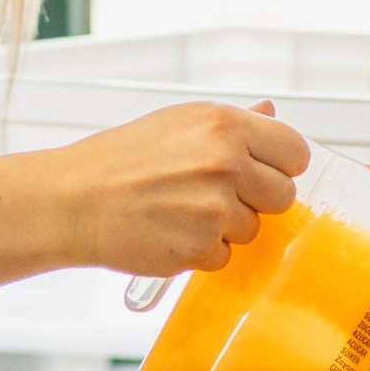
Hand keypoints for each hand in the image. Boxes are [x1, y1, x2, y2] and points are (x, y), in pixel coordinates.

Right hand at [59, 99, 308, 274]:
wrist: (74, 199)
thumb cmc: (121, 159)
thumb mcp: (179, 123)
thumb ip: (233, 124)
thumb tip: (271, 115)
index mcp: (224, 125)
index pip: (295, 151)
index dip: (280, 165)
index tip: (264, 171)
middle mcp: (226, 163)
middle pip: (284, 195)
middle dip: (257, 200)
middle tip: (217, 194)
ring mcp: (215, 208)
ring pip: (254, 229)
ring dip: (226, 227)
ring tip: (183, 210)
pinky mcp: (199, 247)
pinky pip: (225, 256)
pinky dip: (203, 251)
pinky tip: (172, 231)